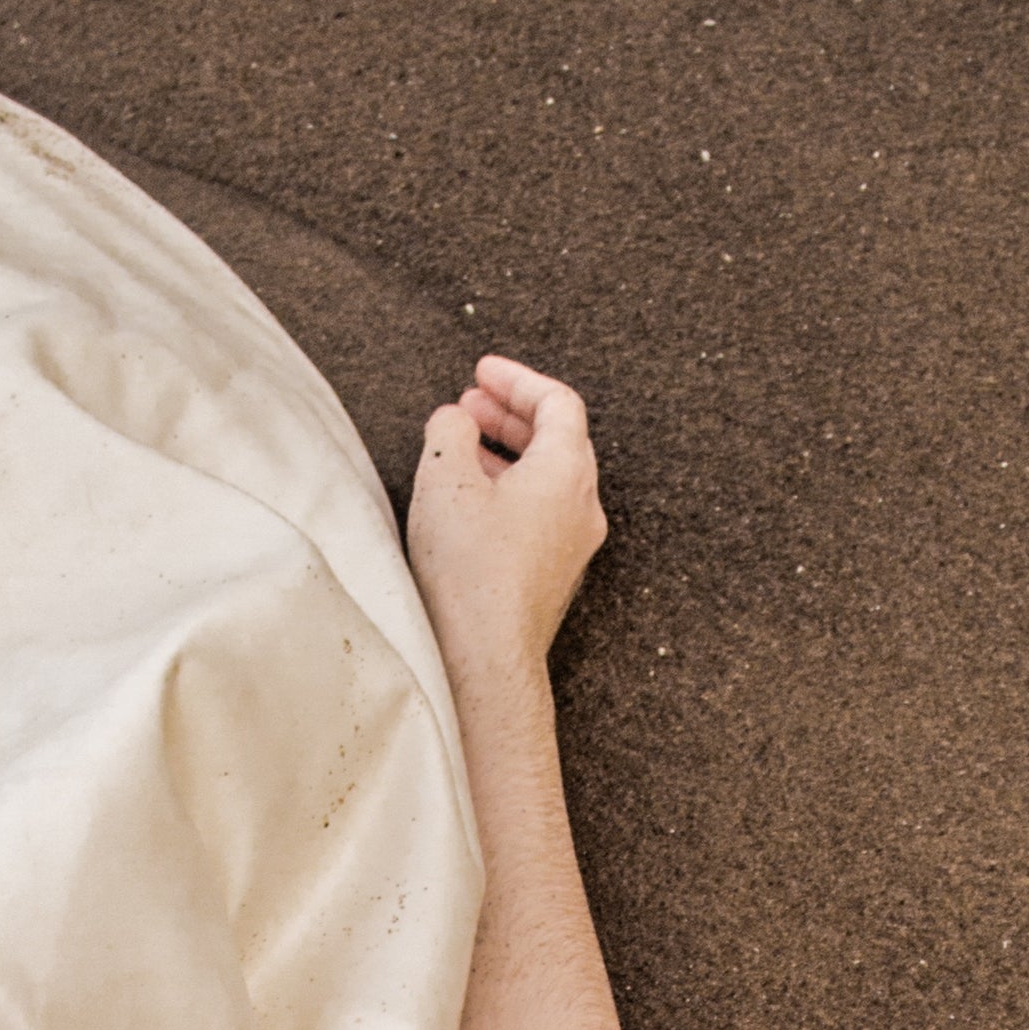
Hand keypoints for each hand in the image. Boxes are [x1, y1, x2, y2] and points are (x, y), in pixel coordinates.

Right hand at [408, 354, 606, 684]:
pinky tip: (472, 499)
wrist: (486, 658)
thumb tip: (454, 420)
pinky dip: (510, 489)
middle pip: (557, 439)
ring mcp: (573, 544)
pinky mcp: (554, 574)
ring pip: (548, 477)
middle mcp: (582, 505)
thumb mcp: (445, 479)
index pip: (557, 403)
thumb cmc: (470, 571)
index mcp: (567, 471)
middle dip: (510, 414)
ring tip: (463, 447)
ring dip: (507, 452)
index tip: (483, 371)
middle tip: (469, 404)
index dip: (517, 379)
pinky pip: (541, 513)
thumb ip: (450, 431)